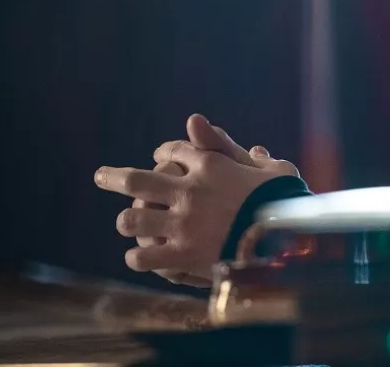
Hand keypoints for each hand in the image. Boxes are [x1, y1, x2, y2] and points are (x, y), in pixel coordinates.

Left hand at [95, 114, 297, 286]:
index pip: (172, 150)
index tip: (158, 157)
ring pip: (133, 218)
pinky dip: (138, 256)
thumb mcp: (270, 167)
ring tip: (126, 223)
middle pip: (136, 178)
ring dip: (128, 221)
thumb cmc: (285, 200)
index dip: (163, 152)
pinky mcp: (183, 255)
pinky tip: (139, 256)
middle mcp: (189, 191)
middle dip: (113, 176)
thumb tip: (226, 134)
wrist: (289, 239)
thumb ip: (237, 149)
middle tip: (100, 176)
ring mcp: (183, 224)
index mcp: (210, 165)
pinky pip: (144, 255)